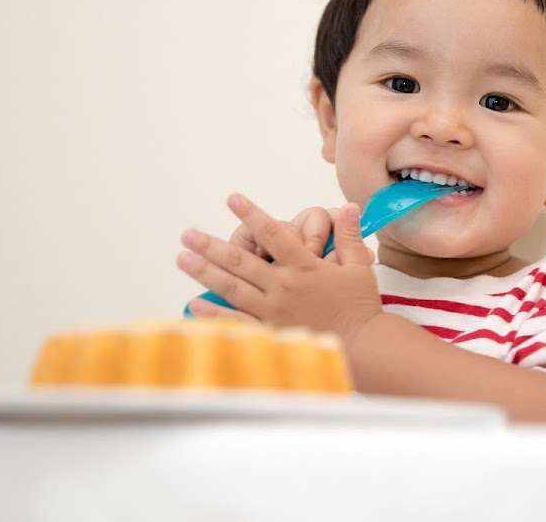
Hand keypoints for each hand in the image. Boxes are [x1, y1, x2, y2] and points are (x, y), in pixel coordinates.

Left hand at [177, 194, 382, 340]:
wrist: (363, 346)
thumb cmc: (361, 307)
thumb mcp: (359, 266)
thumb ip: (348, 235)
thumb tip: (348, 206)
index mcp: (304, 267)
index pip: (273, 233)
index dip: (252, 213)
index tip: (232, 198)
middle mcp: (283, 287)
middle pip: (241, 261)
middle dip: (212, 245)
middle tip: (188, 234)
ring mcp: (274, 311)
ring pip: (232, 288)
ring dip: (205, 272)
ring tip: (183, 259)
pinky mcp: (271, 331)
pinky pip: (237, 321)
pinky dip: (215, 314)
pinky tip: (195, 304)